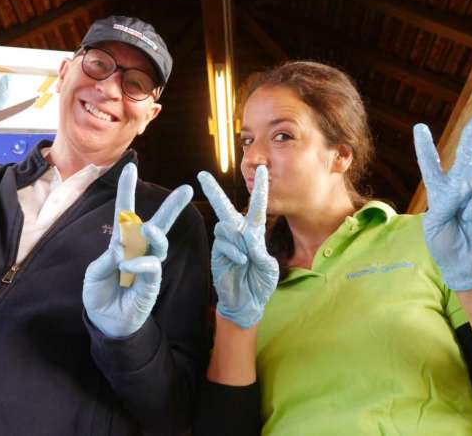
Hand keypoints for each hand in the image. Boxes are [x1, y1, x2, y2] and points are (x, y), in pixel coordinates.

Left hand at [83, 163, 192, 337]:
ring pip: (159, 243)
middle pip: (157, 224)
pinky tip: (128, 266)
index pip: (125, 213)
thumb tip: (122, 248)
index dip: (127, 191)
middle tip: (187, 189)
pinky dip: (140, 263)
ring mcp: (147, 266)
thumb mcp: (94, 274)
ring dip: (155, 233)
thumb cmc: (99, 296)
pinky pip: (151, 267)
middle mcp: (138, 251)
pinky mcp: (151, 283)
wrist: (105, 324)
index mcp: (121, 243)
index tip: (129, 167)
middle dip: (172, 207)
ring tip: (149, 228)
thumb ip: (106, 259)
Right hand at [198, 166, 278, 328]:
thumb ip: (260, 251)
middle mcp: (238, 233)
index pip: (258, 207)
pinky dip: (233, 250)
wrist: (247, 302)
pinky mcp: (217, 252)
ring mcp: (226, 242)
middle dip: (213, 191)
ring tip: (246, 258)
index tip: (263, 169)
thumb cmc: (261, 283)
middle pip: (225, 207)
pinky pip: (223, 242)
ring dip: (238, 239)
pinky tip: (241, 261)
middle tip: (202, 175)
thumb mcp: (269, 268)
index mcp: (255, 233)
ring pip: (225, 226)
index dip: (260, 188)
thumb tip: (247, 237)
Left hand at [414, 118, 471, 290]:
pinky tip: (470, 219)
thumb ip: (446, 198)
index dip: (425, 147)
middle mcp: (458, 190)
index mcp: (439, 193)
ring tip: (460, 213)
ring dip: (463, 190)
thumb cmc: (445, 245)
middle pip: (464, 158)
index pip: (430, 165)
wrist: (465, 264)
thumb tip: (465, 180)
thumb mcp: (435, 221)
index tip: (419, 128)